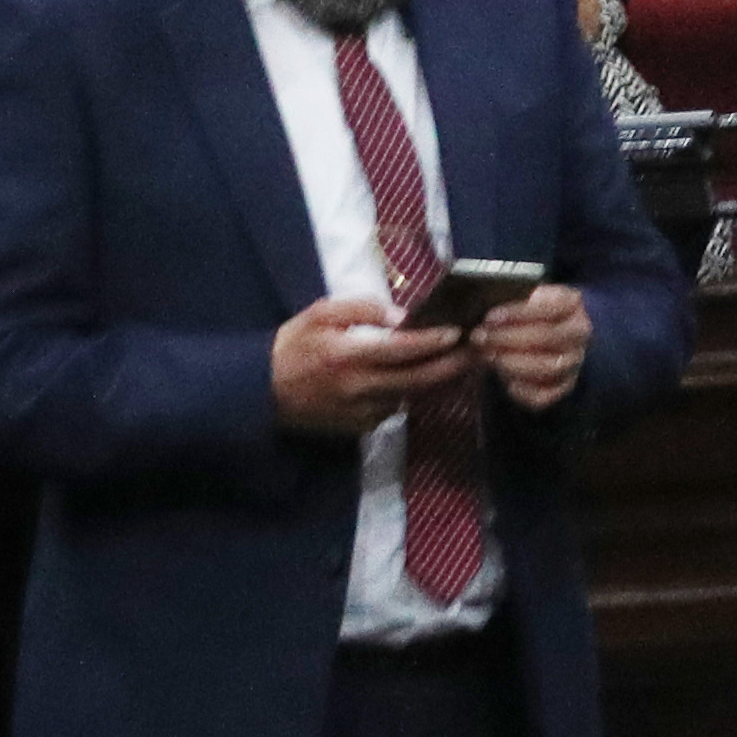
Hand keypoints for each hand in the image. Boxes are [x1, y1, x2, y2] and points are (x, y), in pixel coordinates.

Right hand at [268, 291, 476, 436]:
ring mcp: (359, 411)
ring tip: (462, 366)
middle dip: (451, 366)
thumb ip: (362, 309)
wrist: (261, 391)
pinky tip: (427, 383)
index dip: (434, 341)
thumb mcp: (321, 313)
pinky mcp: (357, 427)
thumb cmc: (294, 345)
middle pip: (417, 379)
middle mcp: (359, 387)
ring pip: (410, 397)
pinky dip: (412, 397)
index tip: (458, 332)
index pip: (403, 350)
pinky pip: (393, 410)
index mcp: (349, 355)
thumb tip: (401, 316)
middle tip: (475, 352)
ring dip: (437, 383)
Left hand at [470, 279, 595, 412]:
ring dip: (512, 363)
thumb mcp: (531, 295)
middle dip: (509, 338)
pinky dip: (522, 390)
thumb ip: (517, 298)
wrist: (557, 333)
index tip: (490, 317)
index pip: (550, 308)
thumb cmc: (535, 312)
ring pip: (548, 368)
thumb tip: (489, 304)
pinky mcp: (564, 387)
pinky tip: (505, 380)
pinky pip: (544, 395)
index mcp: (573, 305)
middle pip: (548, 337)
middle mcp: (579, 334)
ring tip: (488, 356)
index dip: (518, 314)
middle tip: (481, 338)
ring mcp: (574, 363)